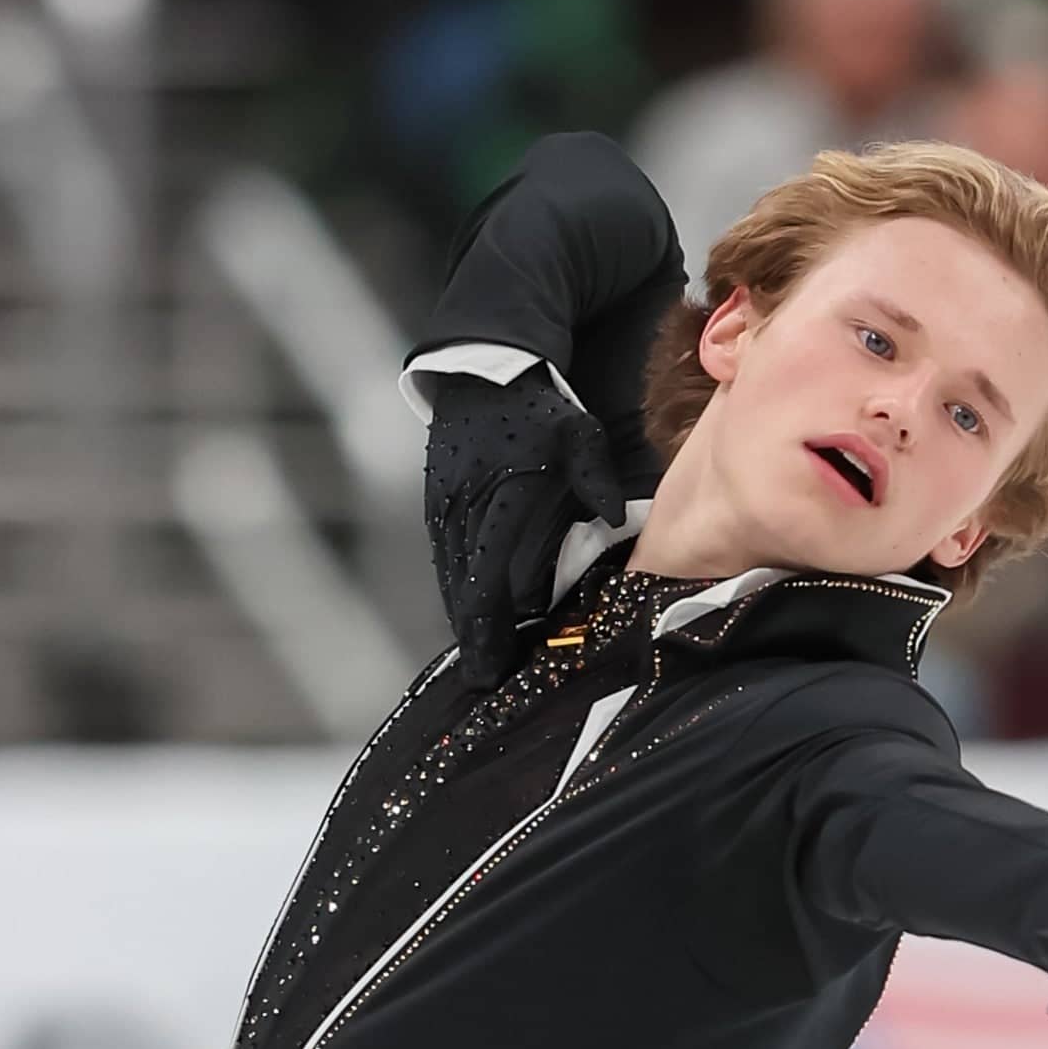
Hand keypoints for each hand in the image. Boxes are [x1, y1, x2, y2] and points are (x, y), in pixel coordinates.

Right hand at [423, 367, 627, 685]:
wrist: (485, 367)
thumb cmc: (539, 404)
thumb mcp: (578, 434)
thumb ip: (594, 480)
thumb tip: (611, 519)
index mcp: (501, 498)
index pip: (488, 578)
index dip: (489, 629)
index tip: (493, 666)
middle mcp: (465, 509)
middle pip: (463, 592)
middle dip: (474, 639)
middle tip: (486, 681)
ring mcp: (444, 507)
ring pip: (450, 579)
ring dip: (464, 620)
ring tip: (480, 659)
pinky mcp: (436, 504)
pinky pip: (444, 559)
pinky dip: (457, 591)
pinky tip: (469, 615)